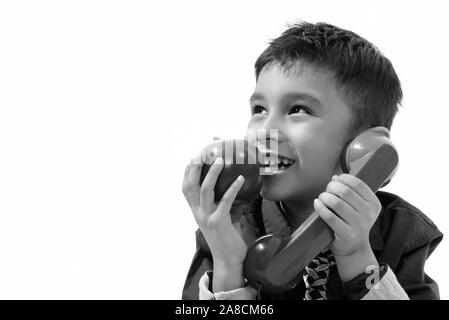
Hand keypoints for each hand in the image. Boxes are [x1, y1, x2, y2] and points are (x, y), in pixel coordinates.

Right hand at [182, 152, 246, 266]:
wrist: (229, 260)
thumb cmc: (228, 237)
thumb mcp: (224, 216)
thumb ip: (226, 202)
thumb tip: (238, 184)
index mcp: (196, 211)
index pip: (186, 188)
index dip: (188, 171)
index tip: (194, 156)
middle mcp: (197, 213)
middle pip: (190, 185)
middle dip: (195, 167)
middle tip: (204, 153)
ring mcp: (206, 217)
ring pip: (205, 190)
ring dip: (212, 173)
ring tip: (220, 160)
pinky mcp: (218, 222)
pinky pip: (225, 201)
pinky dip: (233, 188)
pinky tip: (241, 179)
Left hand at [313, 173, 381, 257]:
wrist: (354, 248)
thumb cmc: (352, 222)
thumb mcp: (357, 206)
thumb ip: (349, 191)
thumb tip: (336, 178)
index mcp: (373, 204)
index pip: (358, 184)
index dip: (343, 178)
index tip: (336, 180)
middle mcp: (368, 214)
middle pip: (345, 191)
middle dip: (332, 187)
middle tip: (327, 190)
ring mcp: (358, 225)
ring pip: (336, 203)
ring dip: (325, 196)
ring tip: (321, 198)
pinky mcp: (346, 234)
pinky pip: (330, 217)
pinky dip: (320, 207)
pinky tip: (317, 204)